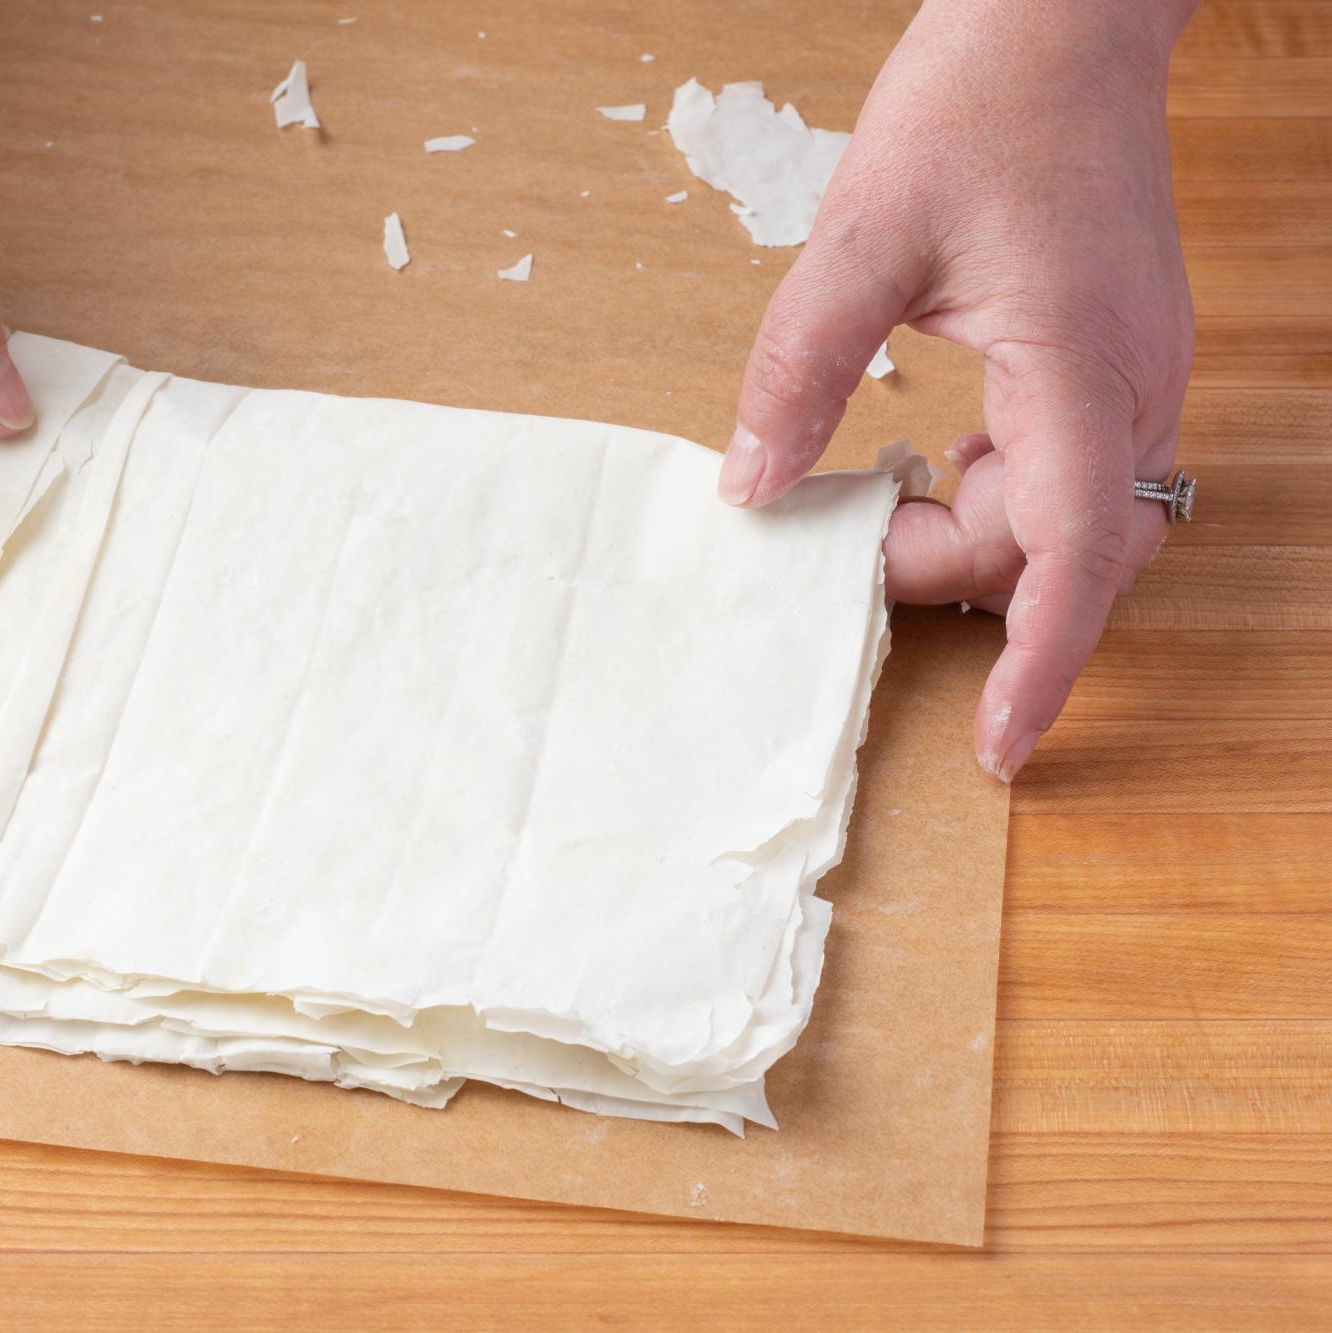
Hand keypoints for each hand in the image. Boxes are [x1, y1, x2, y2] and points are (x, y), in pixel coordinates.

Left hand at [718, 0, 1198, 779]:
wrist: (1060, 23)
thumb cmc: (977, 104)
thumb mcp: (856, 240)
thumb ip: (796, 372)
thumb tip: (751, 490)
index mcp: (1082, 367)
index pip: (1076, 552)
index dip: (1041, 662)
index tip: (1000, 746)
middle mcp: (1130, 390)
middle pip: (1061, 555)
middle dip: (952, 578)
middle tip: (840, 551)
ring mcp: (1130, 379)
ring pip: (1065, 524)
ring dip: (969, 540)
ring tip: (869, 510)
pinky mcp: (1108, 363)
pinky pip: (1063, 475)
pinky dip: (991, 497)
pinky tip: (923, 464)